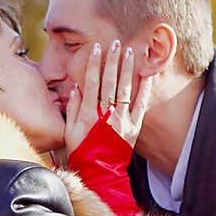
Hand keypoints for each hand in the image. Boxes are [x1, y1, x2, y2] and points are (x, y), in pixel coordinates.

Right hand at [64, 40, 152, 154]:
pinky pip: (140, 105)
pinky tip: (146, 74)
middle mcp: (106, 115)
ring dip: (127, 68)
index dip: (93, 64)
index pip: (91, 82)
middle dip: (112, 60)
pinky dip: (144, 89)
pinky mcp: (134, 127)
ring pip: (125, 89)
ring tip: (129, 51)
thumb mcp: (69, 131)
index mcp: (89, 114)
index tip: (96, 48)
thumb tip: (76, 87)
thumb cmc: (81, 152)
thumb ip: (73, 108)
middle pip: (109, 81)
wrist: (99, 172)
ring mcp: (121, 120)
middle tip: (114, 43)